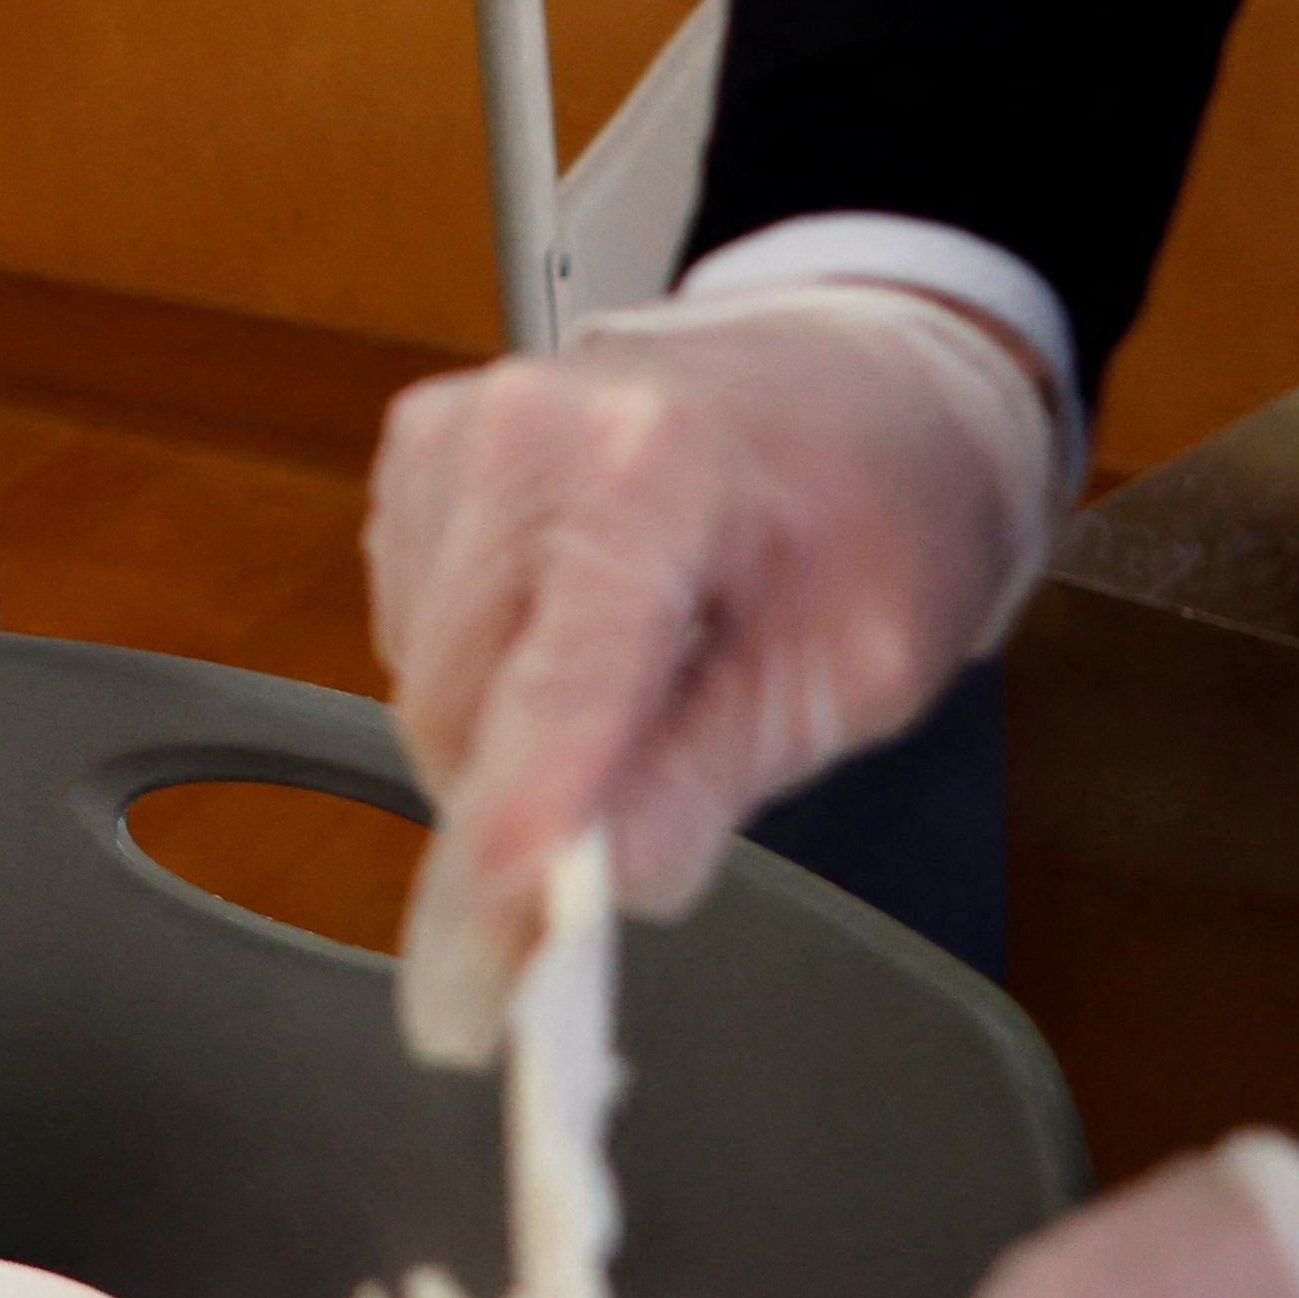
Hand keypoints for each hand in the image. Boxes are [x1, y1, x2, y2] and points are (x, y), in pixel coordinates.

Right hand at [368, 284, 1053, 1061]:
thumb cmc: (885, 498)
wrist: (866, 363)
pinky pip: (413, 631)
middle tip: (613, 857)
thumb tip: (594, 887)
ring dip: (504, 743)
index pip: (557, 682)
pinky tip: (581, 639)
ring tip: (638, 693)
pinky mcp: (417, 456)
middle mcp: (521, 436)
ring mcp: (453, 438)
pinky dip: (486, 677)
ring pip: (422, 682)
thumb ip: (713, 775)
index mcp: (652, 468)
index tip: (490, 935)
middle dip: (523, 807)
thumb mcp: (856, 665)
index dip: (522, 819)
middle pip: (459, 704)